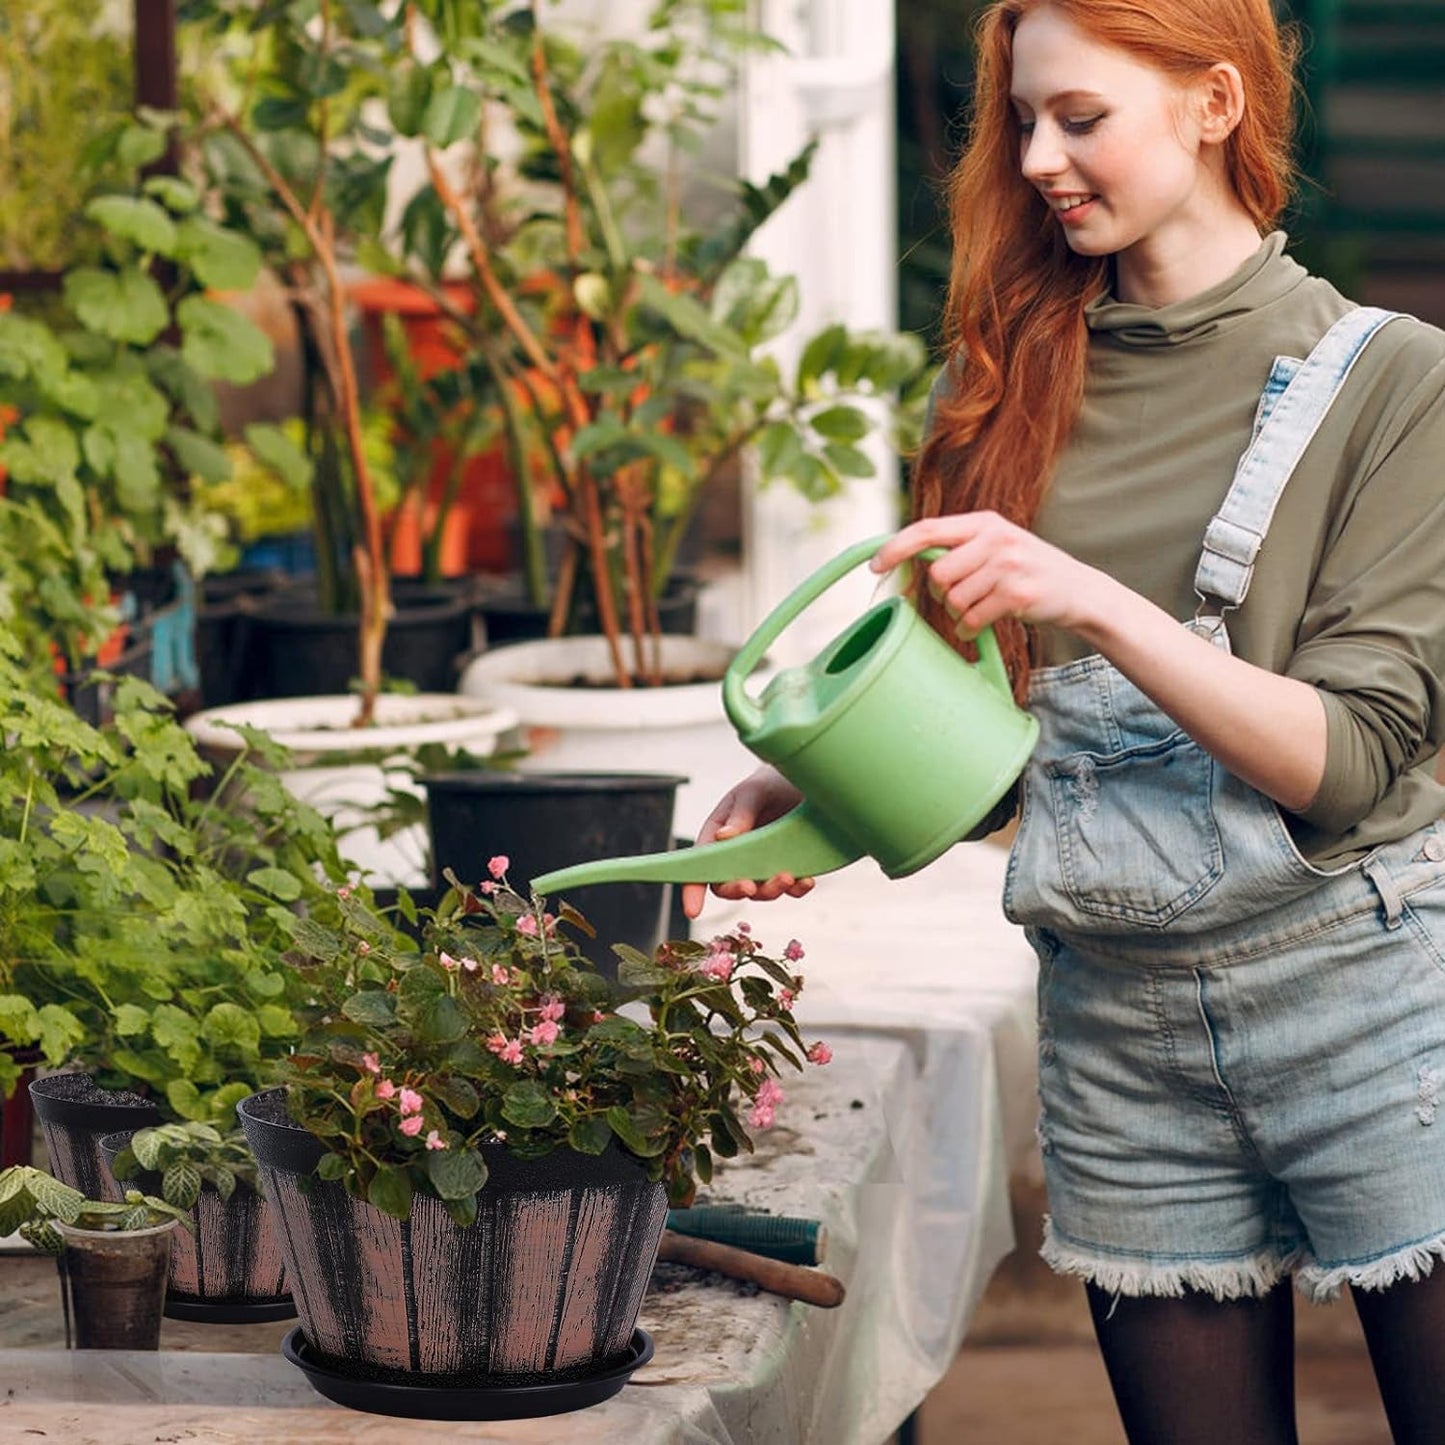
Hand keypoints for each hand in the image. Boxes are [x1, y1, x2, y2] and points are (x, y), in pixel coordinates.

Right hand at [680, 766, 813, 919]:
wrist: (802, 781)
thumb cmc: (768, 784)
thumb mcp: (753, 793)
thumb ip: (740, 815)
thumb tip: (723, 838)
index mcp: (718, 835)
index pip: (700, 865)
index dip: (693, 889)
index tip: (693, 910)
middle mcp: (737, 856)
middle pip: (727, 885)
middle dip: (737, 890)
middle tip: (750, 887)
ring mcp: (763, 865)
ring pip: (760, 891)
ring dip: (771, 890)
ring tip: (787, 877)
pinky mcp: (789, 868)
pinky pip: (790, 889)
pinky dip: (797, 889)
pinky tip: (807, 881)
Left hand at [870, 511, 1105, 637]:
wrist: (1078, 590)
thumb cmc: (1027, 570)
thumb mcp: (996, 544)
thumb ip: (959, 546)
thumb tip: (906, 556)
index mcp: (984, 521)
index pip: (928, 530)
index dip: (895, 548)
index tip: (875, 565)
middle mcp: (996, 538)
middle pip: (937, 574)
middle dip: (940, 593)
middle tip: (960, 597)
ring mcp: (1008, 566)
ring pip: (953, 599)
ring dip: (957, 614)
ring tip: (979, 609)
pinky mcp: (1017, 595)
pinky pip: (971, 619)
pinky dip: (969, 629)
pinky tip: (981, 626)